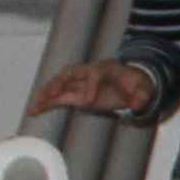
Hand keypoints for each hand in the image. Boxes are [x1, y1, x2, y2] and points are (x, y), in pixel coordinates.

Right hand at [30, 59, 158, 118]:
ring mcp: (81, 83)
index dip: (89, 87)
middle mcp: (89, 73)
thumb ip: (142, 96)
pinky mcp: (77, 94)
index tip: (87, 102)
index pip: (94, 74)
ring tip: (35, 106)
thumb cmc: (135, 83)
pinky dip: (47, 102)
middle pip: (70, 74)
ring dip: (47, 94)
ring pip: (60, 85)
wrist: (131, 82)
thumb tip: (137, 105)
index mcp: (105, 69)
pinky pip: (59, 97)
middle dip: (59, 83)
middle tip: (51, 96)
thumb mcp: (144, 89)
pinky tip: (35, 110)